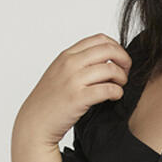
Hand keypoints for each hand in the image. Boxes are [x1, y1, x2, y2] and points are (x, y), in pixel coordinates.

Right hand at [15, 33, 131, 147]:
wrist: (34, 122)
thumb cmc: (49, 101)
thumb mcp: (60, 73)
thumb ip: (78, 64)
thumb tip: (104, 62)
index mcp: (67, 55)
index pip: (99, 39)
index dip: (116, 48)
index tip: (120, 60)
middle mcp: (70, 63)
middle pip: (108, 50)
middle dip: (124, 60)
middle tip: (126, 72)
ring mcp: (73, 80)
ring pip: (110, 69)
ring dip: (122, 78)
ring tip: (120, 86)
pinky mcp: (78, 98)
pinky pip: (107, 89)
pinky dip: (117, 92)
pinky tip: (115, 96)